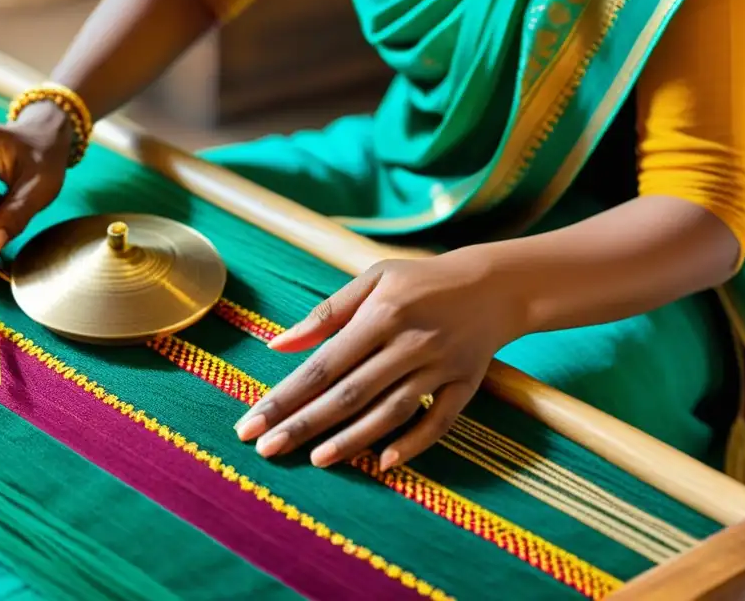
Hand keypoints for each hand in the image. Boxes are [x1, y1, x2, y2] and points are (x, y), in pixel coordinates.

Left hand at [234, 252, 524, 470]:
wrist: (493, 285)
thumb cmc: (420, 281)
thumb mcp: (372, 280)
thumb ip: (325, 314)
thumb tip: (276, 346)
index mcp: (381, 314)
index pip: (323, 365)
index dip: (285, 397)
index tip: (251, 422)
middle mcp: (409, 343)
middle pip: (350, 393)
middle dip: (305, 424)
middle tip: (267, 449)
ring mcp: (439, 367)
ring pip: (391, 411)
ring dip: (353, 439)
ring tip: (316, 460)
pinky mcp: (465, 385)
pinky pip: (438, 422)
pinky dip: (413, 443)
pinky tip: (382, 464)